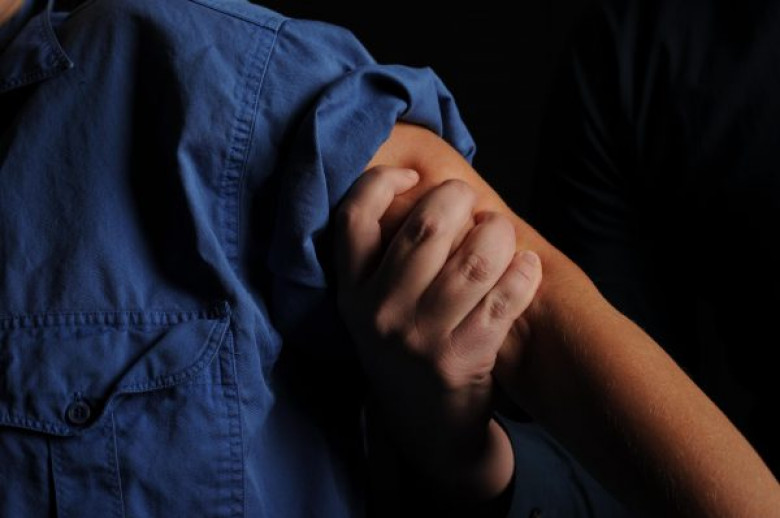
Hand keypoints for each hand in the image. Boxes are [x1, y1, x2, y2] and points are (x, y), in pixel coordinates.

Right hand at [335, 165, 541, 500]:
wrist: (426, 427)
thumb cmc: (407, 349)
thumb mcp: (375, 308)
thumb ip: (388, 257)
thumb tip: (428, 190)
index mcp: (351, 293)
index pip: (354, 218)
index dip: (383, 182)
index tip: (414, 177)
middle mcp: (378, 313)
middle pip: (425, 228)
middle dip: (458, 200)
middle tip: (471, 202)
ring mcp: (419, 338)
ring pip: (473, 260)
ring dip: (498, 235)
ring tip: (501, 233)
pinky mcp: (460, 358)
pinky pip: (504, 298)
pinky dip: (523, 273)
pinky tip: (526, 265)